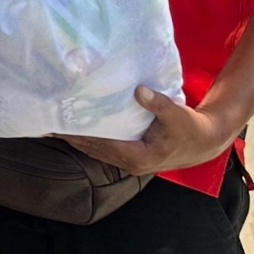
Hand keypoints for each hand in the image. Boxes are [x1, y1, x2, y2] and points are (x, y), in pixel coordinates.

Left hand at [60, 87, 238, 176]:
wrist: (203, 143)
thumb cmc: (189, 129)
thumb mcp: (177, 115)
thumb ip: (158, 104)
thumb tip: (139, 91)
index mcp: (138, 156)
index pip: (102, 145)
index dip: (81, 136)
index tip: (62, 125)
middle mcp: (130, 162)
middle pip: (94, 150)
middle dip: (72, 138)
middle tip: (49, 121)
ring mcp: (129, 161)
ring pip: (97, 151)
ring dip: (78, 140)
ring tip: (56, 124)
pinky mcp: (131, 155)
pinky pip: (104, 148)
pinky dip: (90, 139)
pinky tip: (78, 128)